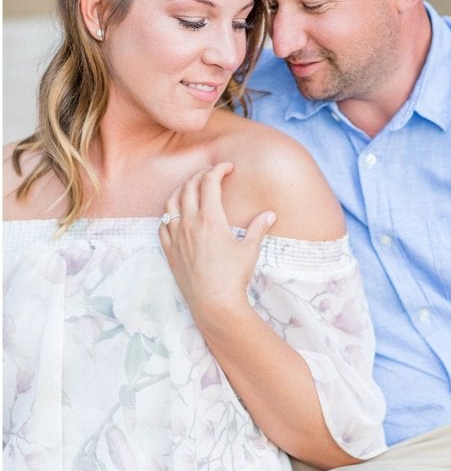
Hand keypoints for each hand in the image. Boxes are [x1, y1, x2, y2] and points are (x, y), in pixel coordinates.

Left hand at [159, 162, 275, 320]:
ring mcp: (175, 236)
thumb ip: (258, 227)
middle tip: (212, 174)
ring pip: (171, 202)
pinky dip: (168, 213)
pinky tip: (176, 215)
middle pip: (189, 188)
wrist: (214, 303)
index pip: (209, 183)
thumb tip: (269, 214)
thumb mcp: (250, 249)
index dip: (218, 170)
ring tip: (192, 188)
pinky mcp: (169, 250)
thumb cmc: (234, 276)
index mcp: (210, 218)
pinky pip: (162, 224)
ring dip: (181, 190)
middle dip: (200, 175)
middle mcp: (189, 223)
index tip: (227, 167)